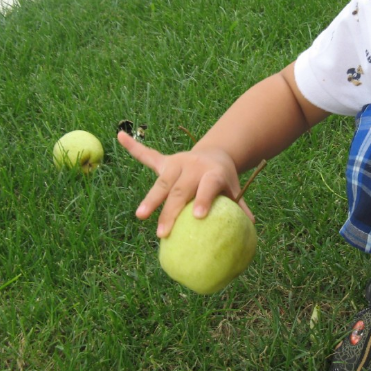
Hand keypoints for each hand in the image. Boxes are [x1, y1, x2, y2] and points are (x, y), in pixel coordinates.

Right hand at [117, 131, 253, 237]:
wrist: (215, 155)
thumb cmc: (223, 180)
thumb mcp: (234, 190)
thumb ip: (240, 208)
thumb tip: (250, 229)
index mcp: (213, 174)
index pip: (208, 187)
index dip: (203, 200)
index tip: (197, 217)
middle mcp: (194, 167)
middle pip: (180, 190)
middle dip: (170, 211)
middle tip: (163, 233)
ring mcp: (178, 163)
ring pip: (162, 182)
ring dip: (151, 199)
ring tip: (141, 215)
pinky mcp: (165, 162)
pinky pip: (147, 155)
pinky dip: (134, 147)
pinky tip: (120, 136)